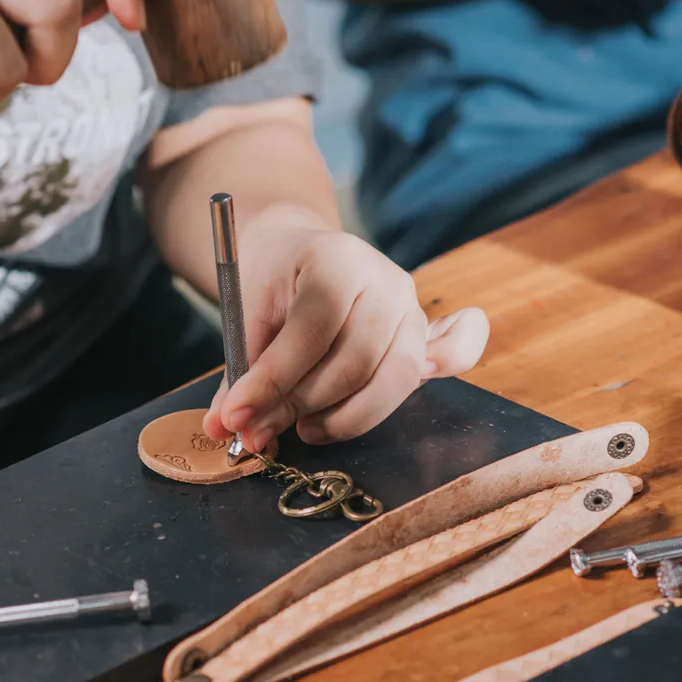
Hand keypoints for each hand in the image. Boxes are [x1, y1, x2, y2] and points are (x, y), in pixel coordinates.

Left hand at [201, 212, 489, 451]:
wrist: (299, 253)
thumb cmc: (272, 283)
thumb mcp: (245, 315)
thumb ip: (240, 372)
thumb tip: (226, 428)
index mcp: (337, 259)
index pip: (313, 329)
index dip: (274, 378)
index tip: (237, 416)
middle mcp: (386, 280)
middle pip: (356, 360)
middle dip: (303, 404)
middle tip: (262, 429)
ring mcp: (413, 307)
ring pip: (396, 376)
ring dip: (347, 417)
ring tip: (304, 428)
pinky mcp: (427, 332)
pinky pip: (455, 357)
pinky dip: (428, 381)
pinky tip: (375, 404)